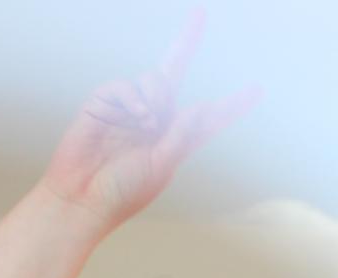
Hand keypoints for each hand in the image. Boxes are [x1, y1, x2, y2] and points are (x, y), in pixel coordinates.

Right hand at [38, 12, 257, 228]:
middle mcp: (154, 118)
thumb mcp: (161, 167)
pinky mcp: (104, 103)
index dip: (232, 105)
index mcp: (174, 139)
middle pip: (174, 72)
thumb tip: (199, 106)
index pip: (208, 118)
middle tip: (200, 11)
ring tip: (148, 123)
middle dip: (187, 40)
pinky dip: (133, 97)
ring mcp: (128, 108)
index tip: (256, 90)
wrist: (81, 198)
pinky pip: (126, 85)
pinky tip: (137, 116)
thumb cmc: (122, 192)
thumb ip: (181, 137)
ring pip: (154, 79)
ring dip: (157, 96)